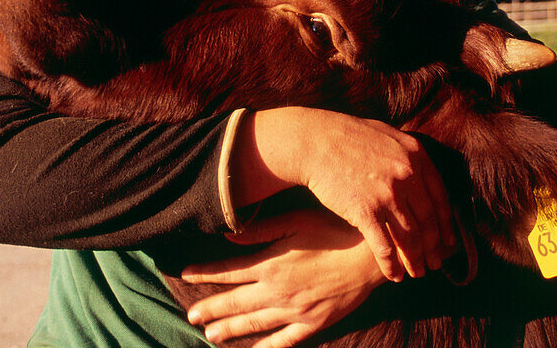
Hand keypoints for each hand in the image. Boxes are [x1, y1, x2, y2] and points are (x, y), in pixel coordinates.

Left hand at [180, 209, 385, 346]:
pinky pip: (284, 341)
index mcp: (270, 263)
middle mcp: (277, 291)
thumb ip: (261, 230)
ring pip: (254, 324)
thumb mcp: (296, 221)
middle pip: (235, 302)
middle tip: (190, 316)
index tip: (185, 274)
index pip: (228, 270)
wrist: (371, 257)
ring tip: (210, 336)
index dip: (204, 273)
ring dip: (230, 330)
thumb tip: (228, 234)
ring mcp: (294, 311)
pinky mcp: (313, 324)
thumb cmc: (335, 231)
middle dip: (210, 309)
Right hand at [242, 108, 455, 281]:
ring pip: (411, 238)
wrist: (314, 141)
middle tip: (436, 263)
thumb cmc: (347, 136)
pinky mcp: (366, 211)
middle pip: (429, 221)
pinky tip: (394, 276)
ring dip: (416, 261)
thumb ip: (408, 154)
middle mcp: (407, 175)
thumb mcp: (387, 136)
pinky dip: (391, 265)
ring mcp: (388, 194)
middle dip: (434, 247)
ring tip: (417, 273)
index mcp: (416, 156)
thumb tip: (422, 171)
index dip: (446, 224)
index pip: (441, 198)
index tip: (449, 241)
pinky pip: (384, 246)